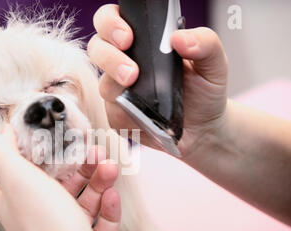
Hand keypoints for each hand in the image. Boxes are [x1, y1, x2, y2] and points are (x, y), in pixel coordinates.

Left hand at [0, 126, 122, 230]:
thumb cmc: (46, 227)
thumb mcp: (16, 179)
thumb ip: (1, 153)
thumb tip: (0, 133)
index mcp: (12, 206)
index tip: (8, 149)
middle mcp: (35, 221)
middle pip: (50, 187)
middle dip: (70, 165)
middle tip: (86, 148)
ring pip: (80, 201)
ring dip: (96, 180)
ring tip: (108, 165)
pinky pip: (99, 222)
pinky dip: (108, 206)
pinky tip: (113, 194)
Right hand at [87, 4, 227, 157]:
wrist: (203, 128)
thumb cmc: (204, 90)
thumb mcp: (213, 63)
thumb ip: (205, 43)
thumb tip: (180, 38)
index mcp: (143, 40)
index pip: (112, 21)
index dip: (111, 24)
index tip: (127, 37)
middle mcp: (125, 61)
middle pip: (97, 48)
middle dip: (108, 57)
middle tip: (131, 71)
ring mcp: (119, 89)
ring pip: (103, 83)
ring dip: (114, 85)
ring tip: (135, 88)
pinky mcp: (118, 115)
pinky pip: (111, 113)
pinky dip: (124, 114)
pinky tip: (140, 116)